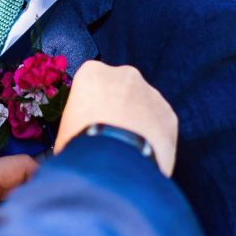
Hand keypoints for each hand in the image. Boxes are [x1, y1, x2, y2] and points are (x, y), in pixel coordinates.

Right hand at [53, 61, 177, 175]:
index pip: (91, 83)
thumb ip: (77, 119)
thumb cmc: (81, 142)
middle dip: (117, 108)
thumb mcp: (65, 126)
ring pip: (143, 105)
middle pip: (120, 89)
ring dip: (137, 121)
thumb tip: (81, 134)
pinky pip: (160, 124)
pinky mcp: (170, 115)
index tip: (89, 122)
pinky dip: (154, 136)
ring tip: (127, 148)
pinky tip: (143, 153)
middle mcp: (124, 75)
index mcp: (93, 72)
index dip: (90, 105)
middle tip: (109, 133)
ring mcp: (151, 93)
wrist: (114, 163)